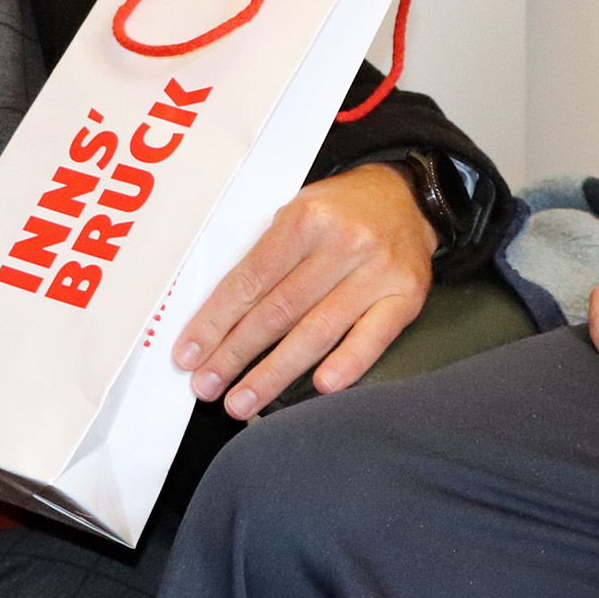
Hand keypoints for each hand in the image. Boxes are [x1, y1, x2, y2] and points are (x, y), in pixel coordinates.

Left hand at [172, 163, 436, 418]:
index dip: (215, 322)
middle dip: (235, 354)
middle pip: (279, 311)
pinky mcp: (406, 296)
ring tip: (243, 401)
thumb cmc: (340, 211)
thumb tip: (217, 320)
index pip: (251, 280)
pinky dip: (347, 364)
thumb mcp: (295, 213)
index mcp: (306, 219)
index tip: (190, 354)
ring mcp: (378, 272)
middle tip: (207, 386)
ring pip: (317, 331)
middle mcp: (344, 243)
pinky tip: (320, 387)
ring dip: (275, 372)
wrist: (407, 196)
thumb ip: (263, 258)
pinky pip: (373, 337)